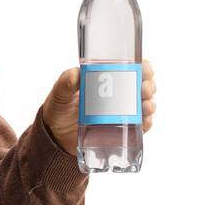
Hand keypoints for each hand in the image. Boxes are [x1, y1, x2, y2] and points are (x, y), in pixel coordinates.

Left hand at [41, 58, 156, 155]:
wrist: (55, 138)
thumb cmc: (58, 109)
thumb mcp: (59, 93)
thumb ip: (65, 82)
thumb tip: (76, 74)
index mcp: (107, 79)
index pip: (131, 68)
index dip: (143, 66)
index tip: (145, 68)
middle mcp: (118, 94)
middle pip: (143, 85)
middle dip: (148, 86)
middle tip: (144, 89)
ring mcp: (121, 112)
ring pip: (144, 104)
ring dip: (150, 104)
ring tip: (145, 106)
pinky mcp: (121, 130)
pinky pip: (140, 126)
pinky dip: (146, 123)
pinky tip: (145, 121)